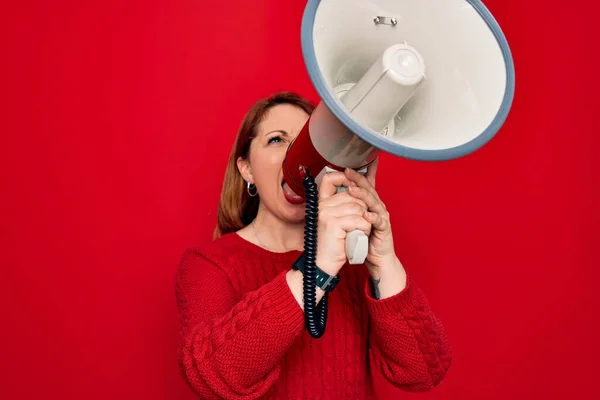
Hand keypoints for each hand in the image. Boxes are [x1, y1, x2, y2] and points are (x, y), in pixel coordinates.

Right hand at [315, 171, 370, 275]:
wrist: (323, 264)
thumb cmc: (333, 244)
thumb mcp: (335, 221)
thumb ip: (341, 205)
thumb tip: (355, 188)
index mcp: (321, 203)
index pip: (329, 178)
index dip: (343, 177)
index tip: (354, 185)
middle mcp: (322, 206)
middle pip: (352, 195)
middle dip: (363, 208)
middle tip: (361, 223)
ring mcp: (326, 214)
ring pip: (358, 207)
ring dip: (365, 220)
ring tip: (360, 231)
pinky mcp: (333, 224)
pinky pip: (359, 220)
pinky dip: (364, 229)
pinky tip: (359, 236)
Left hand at [344, 158, 396, 275]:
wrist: (377, 258)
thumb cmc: (365, 237)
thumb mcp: (355, 218)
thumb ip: (348, 207)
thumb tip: (334, 196)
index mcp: (370, 202)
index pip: (365, 184)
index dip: (359, 173)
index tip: (349, 164)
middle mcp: (377, 206)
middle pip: (368, 188)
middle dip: (358, 179)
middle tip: (347, 171)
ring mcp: (381, 216)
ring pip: (373, 201)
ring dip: (363, 195)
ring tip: (352, 190)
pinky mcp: (384, 228)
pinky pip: (378, 221)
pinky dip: (372, 217)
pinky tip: (366, 214)